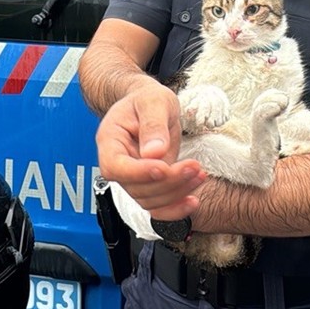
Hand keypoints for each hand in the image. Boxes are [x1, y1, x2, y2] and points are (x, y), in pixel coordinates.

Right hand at [95, 82, 204, 219]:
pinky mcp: (149, 185)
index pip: (114, 167)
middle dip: (168, 182)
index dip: (138, 173)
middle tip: (194, 166)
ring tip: (199, 174)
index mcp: (110, 140)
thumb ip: (153, 125)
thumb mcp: (153, 101)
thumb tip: (155, 153)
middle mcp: (118, 163)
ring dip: (177, 193)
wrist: (150, 105)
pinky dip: (174, 210)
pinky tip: (193, 201)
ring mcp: (133, 177)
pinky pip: (157, 207)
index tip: (163, 168)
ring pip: (149, 201)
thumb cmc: (147, 99)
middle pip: (135, 188)